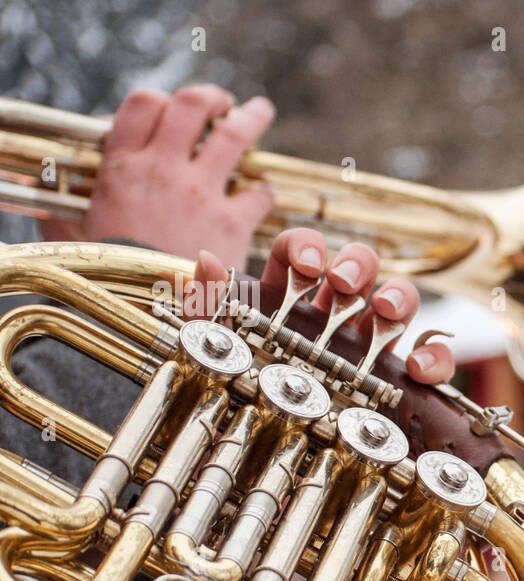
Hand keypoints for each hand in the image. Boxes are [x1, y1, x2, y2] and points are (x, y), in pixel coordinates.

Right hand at [42, 84, 275, 268]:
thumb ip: (55, 205)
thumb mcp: (70, 235)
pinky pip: (257, 193)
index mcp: (122, 168)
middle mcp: (163, 170)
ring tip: (260, 111)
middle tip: (224, 103)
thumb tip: (30, 182)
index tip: (172, 108)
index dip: (162, 99)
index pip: (142, 104)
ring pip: (234, 136)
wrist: (142, 309)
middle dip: (211, 97)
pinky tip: (261, 193)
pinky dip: (262, 191)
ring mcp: (200, 193)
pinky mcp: (232, 222)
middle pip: (192, 106)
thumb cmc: (104, 275)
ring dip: (251, 119)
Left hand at [193, 227, 455, 384]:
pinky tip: (417, 369)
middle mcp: (337, 318)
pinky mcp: (405, 380)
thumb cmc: (256, 407)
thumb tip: (203, 260)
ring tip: (386, 311)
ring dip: (399, 294)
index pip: (303, 252)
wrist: (286, 468)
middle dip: (356, 263)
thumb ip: (208, 313)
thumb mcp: (224, 359)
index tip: (308, 266)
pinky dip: (435, 355)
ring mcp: (374, 346)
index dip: (307, 246)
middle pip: (359, 264)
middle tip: (343, 284)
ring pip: (401, 297)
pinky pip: (434, 356)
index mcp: (291, 304)